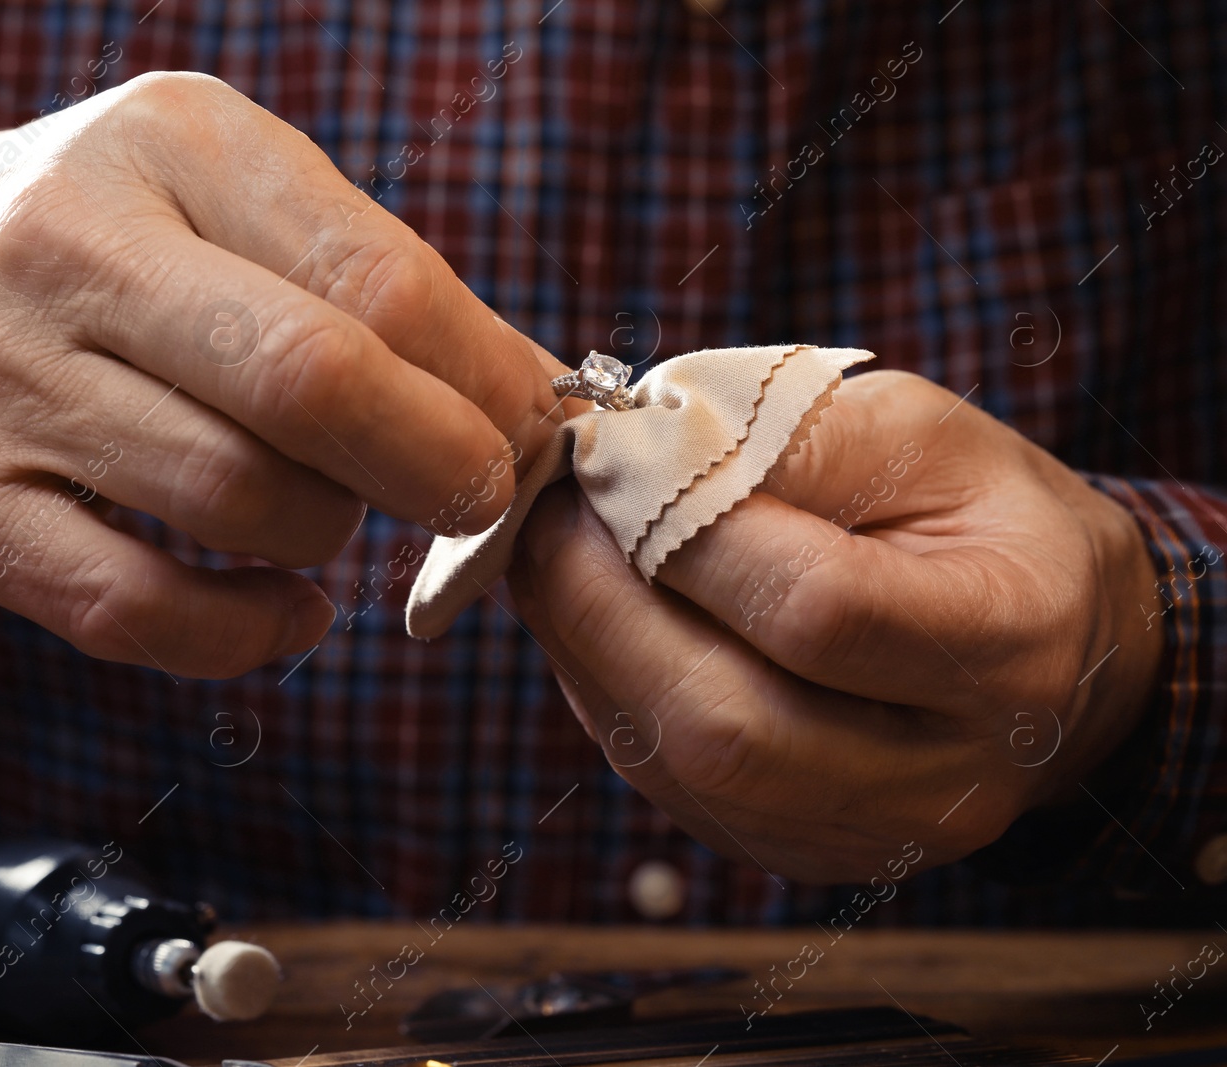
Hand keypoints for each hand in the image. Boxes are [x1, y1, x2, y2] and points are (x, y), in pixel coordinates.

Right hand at [0, 73, 569, 676]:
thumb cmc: (104, 247)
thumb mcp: (225, 197)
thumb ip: (370, 279)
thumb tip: (534, 394)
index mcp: (172, 145)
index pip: (373, 277)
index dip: (482, 379)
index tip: (529, 431)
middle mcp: (71, 249)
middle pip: (307, 382)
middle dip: (434, 464)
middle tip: (474, 497)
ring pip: (233, 500)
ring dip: (328, 534)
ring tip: (332, 514)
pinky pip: (135, 608)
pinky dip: (245, 633)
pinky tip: (291, 611)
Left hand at [507, 370, 1163, 881]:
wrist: (1050, 643)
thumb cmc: (974, 514)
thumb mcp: (912, 432)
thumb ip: (779, 440)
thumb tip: (627, 461)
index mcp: (1003, 647)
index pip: (815, 613)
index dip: (685, 536)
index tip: (608, 464)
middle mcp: (944, 777)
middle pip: (728, 727)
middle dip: (600, 608)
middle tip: (545, 518)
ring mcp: (870, 836)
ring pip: (681, 770)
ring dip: (584, 651)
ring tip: (555, 559)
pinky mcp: (800, 854)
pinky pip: (667, 787)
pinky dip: (607, 694)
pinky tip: (592, 621)